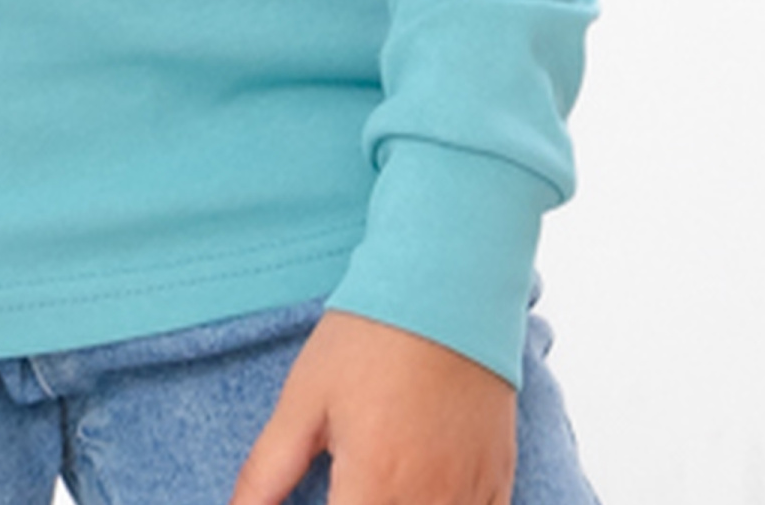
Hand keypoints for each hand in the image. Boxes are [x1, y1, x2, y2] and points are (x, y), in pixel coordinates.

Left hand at [231, 311, 516, 504]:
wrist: (447, 282)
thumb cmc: (369, 335)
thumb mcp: (304, 397)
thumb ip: (266, 471)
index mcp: (373, 487)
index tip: (322, 499)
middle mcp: (427, 501)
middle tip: (345, 485)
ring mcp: (469, 493)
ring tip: (377, 484)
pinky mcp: (498, 479)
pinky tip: (422, 492)